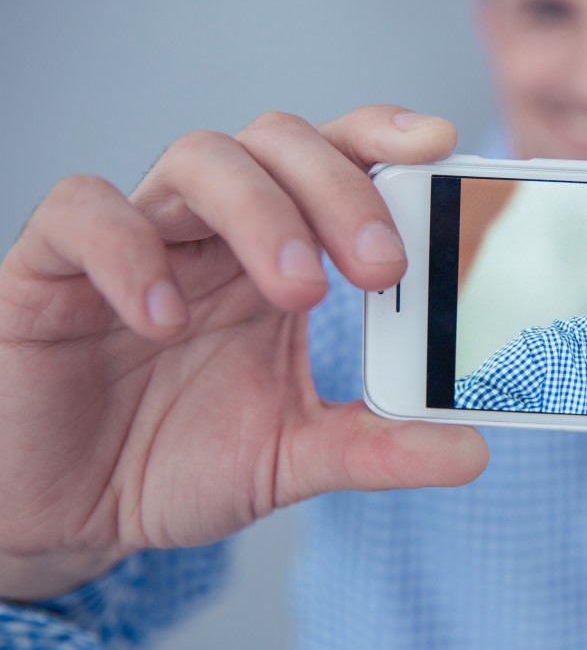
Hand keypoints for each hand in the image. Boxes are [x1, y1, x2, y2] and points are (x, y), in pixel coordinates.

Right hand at [0, 106, 488, 600]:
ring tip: (295, 293)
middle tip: (380, 267)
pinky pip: (83, 214)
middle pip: (280, 143)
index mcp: (277, 257)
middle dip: (340, 190)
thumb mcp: (290, 459)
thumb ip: (373, 449)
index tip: (443, 146)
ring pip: (198, 158)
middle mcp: (213, 233)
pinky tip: (162, 320)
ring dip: (259, 211)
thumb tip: (472, 452)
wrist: (68, 512)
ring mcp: (138, 241)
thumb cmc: (175, 460)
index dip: (384, 138)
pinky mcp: (51, 269)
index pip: (336, 159)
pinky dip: (131, 252)